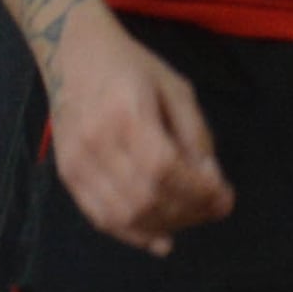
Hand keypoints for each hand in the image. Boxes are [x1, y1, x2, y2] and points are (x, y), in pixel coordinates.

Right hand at [46, 18, 233, 250]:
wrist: (73, 54)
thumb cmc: (131, 66)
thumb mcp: (175, 88)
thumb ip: (195, 134)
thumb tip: (211, 182)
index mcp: (126, 111)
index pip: (165, 168)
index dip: (198, 190)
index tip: (225, 196)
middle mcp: (96, 141)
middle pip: (146, 196)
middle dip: (188, 211)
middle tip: (215, 209)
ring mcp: (77, 161)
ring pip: (124, 214)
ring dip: (165, 225)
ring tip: (192, 218)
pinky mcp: (67, 174)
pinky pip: (101, 218)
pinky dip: (134, 234)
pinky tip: (160, 237)